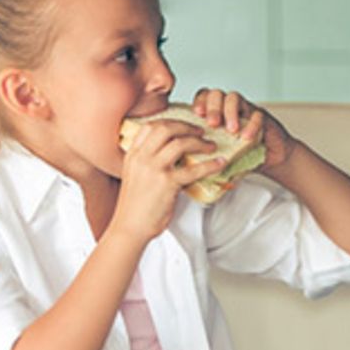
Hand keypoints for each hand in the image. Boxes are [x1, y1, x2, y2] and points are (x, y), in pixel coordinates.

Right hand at [113, 120, 224, 241]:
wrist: (129, 227)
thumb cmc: (135, 206)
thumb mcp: (134, 177)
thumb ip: (147, 162)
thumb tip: (171, 154)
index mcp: (133, 155)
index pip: (150, 127)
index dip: (170, 121)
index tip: (183, 125)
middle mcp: (141, 158)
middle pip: (165, 128)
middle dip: (186, 127)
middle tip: (200, 132)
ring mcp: (153, 169)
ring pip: (179, 143)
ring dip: (200, 142)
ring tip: (211, 146)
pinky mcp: (167, 183)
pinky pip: (193, 169)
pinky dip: (210, 165)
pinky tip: (219, 163)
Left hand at [191, 88, 297, 171]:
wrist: (269, 157)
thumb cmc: (241, 155)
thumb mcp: (219, 153)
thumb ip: (206, 152)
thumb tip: (189, 161)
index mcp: (215, 114)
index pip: (203, 96)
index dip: (200, 101)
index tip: (198, 114)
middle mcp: (228, 108)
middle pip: (216, 94)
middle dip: (213, 107)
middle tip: (213, 124)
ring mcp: (245, 110)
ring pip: (234, 97)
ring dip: (230, 112)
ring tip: (231, 130)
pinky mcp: (261, 117)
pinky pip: (256, 114)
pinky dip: (251, 124)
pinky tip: (247, 137)